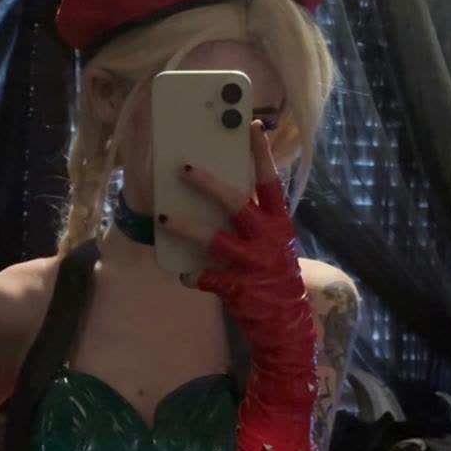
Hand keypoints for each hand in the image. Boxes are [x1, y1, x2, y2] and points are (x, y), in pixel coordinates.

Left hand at [157, 120, 306, 339]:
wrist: (286, 325)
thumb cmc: (273, 276)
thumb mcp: (272, 243)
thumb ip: (252, 219)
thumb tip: (220, 190)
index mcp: (278, 222)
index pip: (269, 181)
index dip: (260, 153)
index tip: (250, 125)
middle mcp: (268, 239)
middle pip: (237, 203)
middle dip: (209, 184)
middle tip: (183, 167)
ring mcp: (254, 265)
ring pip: (216, 240)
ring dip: (188, 228)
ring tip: (164, 218)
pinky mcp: (240, 290)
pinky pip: (208, 279)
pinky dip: (193, 275)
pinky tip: (182, 273)